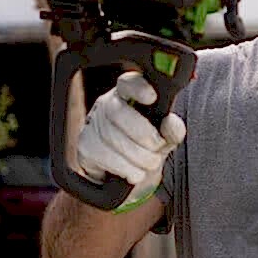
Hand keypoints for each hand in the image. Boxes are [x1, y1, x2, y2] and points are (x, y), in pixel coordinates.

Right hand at [76, 72, 186, 209]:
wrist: (126, 174)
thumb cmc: (145, 148)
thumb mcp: (164, 139)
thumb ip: (172, 131)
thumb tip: (171, 123)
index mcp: (128, 95)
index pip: (128, 83)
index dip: (138, 88)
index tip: (151, 97)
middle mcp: (106, 105)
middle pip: (118, 112)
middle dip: (143, 134)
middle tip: (157, 147)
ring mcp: (92, 124)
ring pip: (112, 137)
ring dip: (138, 156)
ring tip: (149, 164)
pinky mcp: (85, 145)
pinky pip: (104, 155)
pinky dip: (125, 168)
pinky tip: (134, 172)